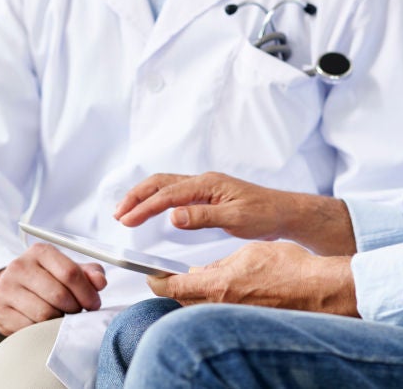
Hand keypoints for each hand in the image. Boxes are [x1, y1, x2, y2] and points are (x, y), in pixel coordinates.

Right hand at [0, 243, 106, 334]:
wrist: (8, 289)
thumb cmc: (45, 279)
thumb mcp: (66, 270)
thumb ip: (88, 273)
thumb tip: (100, 282)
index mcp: (40, 251)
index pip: (70, 272)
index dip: (87, 292)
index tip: (94, 304)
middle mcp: (19, 266)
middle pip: (59, 295)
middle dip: (75, 308)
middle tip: (78, 312)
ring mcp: (6, 288)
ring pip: (45, 313)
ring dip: (59, 320)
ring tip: (61, 316)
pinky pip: (29, 327)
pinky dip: (42, 329)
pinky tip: (44, 323)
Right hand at [114, 172, 355, 254]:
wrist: (285, 212)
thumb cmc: (264, 215)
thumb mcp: (235, 218)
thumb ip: (203, 216)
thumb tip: (172, 215)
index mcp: (207, 184)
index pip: (167, 194)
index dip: (144, 207)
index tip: (125, 220)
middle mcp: (203, 181)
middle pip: (160, 183)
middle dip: (136, 196)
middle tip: (118, 214)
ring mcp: (205, 187)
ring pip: (166, 186)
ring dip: (144, 197)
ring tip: (126, 212)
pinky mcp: (207, 195)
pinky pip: (175, 192)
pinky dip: (156, 199)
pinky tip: (151, 210)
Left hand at [147, 242, 357, 316]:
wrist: (319, 289)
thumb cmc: (289, 266)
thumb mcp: (248, 253)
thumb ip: (219, 264)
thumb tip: (200, 271)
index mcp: (219, 285)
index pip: (175, 287)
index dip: (158, 281)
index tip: (151, 275)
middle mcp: (223, 306)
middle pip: (184, 300)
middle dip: (174, 288)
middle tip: (168, 277)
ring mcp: (235, 317)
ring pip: (201, 308)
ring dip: (193, 296)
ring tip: (196, 281)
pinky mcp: (247, 322)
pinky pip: (220, 313)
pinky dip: (213, 302)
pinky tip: (221, 291)